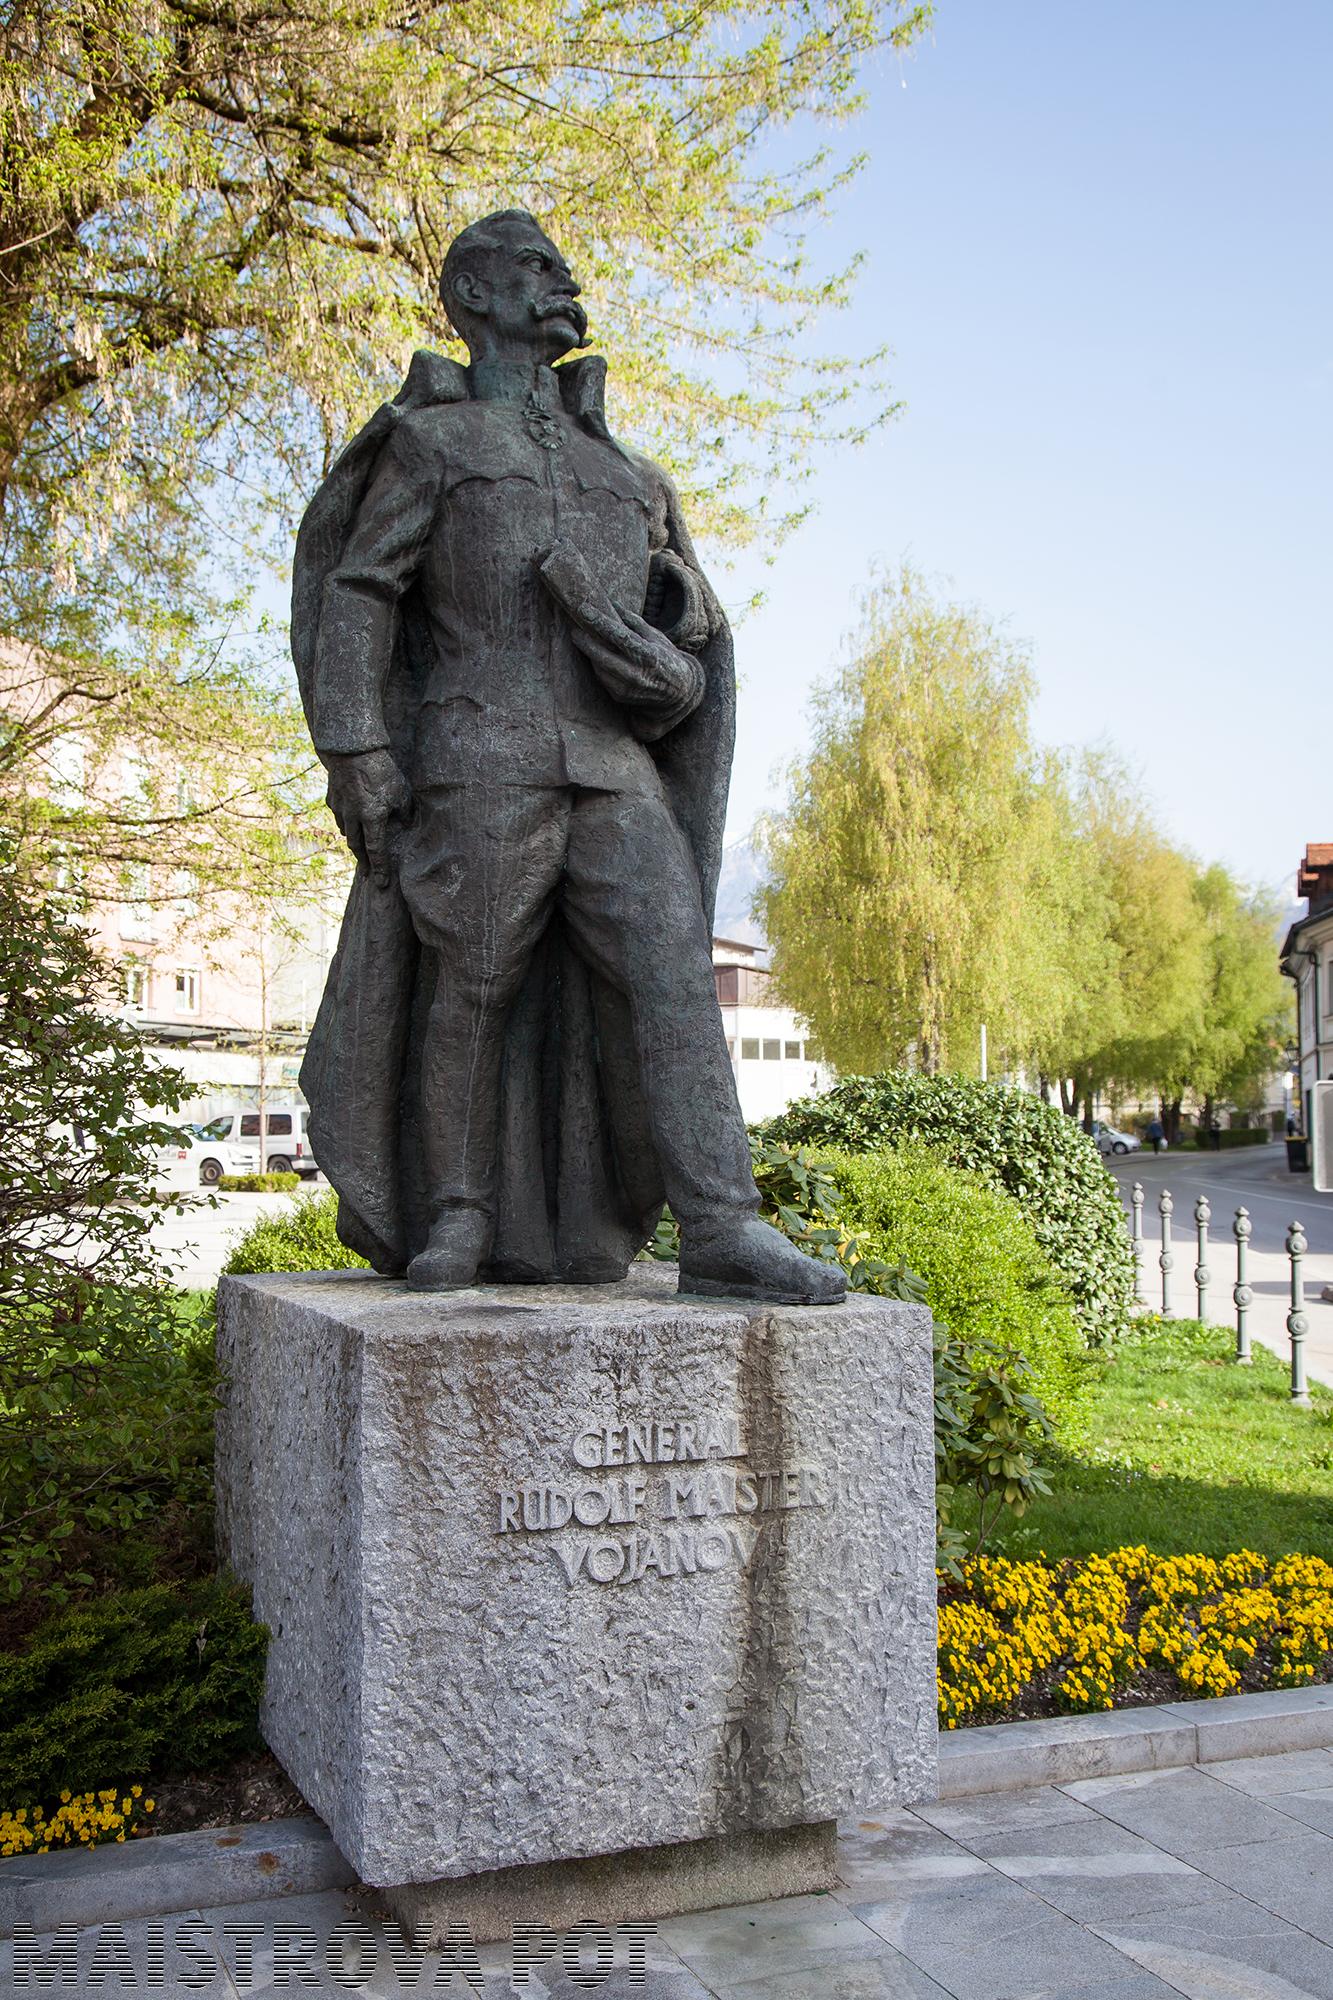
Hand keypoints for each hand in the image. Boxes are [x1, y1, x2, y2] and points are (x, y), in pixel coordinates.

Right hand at [323, 749, 411, 888]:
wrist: (351, 750)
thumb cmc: (380, 771)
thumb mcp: (400, 791)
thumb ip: (404, 811)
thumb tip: (405, 823)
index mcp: (372, 818)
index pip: (376, 850)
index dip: (379, 868)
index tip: (380, 884)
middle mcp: (352, 817)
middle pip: (356, 846)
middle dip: (362, 862)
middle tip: (366, 873)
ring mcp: (339, 808)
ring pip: (346, 831)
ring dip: (353, 842)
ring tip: (358, 849)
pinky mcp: (332, 797)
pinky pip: (339, 816)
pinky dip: (345, 823)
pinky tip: (348, 823)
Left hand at [537, 541, 702, 719]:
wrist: (678, 692)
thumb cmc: (665, 658)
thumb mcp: (655, 637)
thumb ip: (633, 622)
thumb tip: (612, 603)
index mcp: (648, 655)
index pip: (619, 636)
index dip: (600, 622)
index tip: (584, 610)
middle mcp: (637, 674)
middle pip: (603, 656)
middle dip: (585, 642)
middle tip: (574, 629)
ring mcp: (627, 688)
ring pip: (599, 668)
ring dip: (589, 653)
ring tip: (581, 638)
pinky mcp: (620, 696)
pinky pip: (602, 678)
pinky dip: (596, 666)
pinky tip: (593, 655)